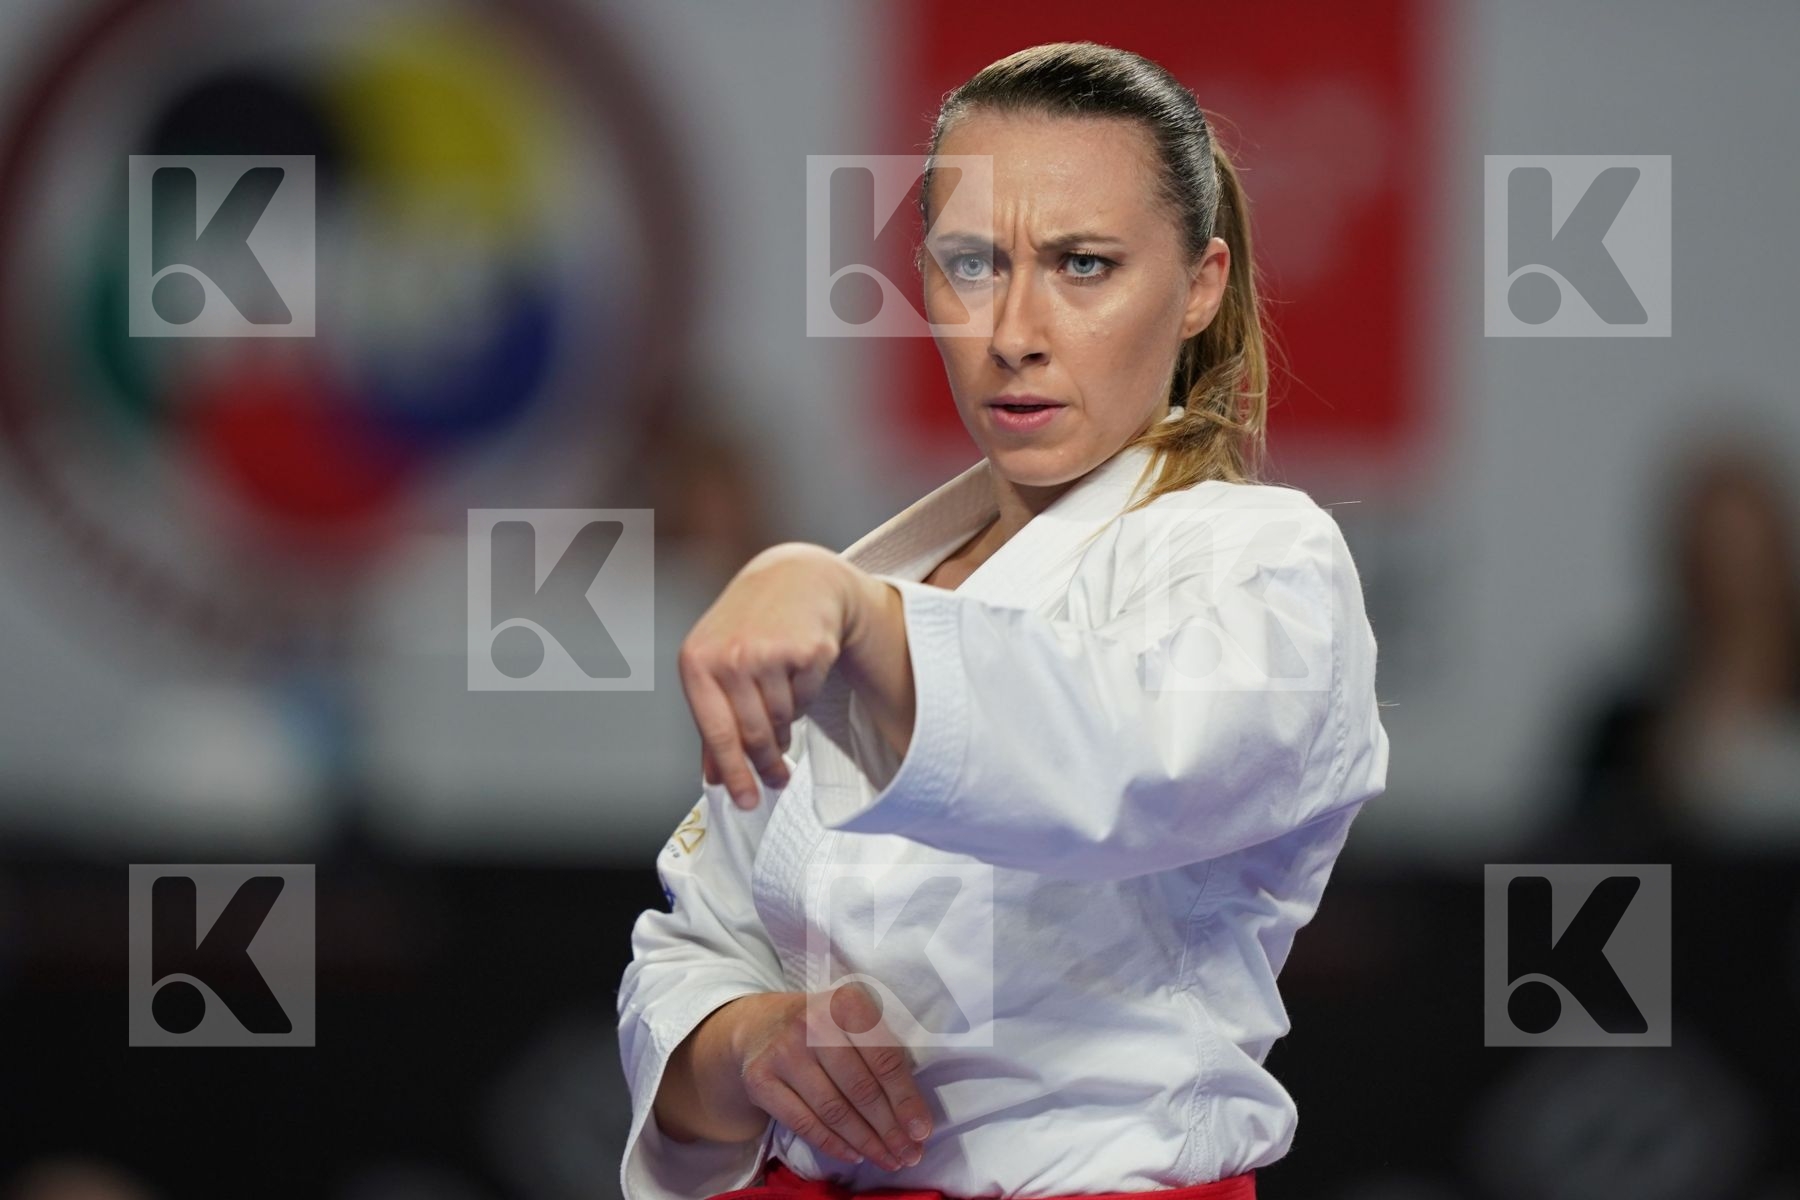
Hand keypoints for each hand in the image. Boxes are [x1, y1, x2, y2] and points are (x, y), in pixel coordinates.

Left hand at [679, 544, 870, 809]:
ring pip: (784, 720)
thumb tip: (714, 778)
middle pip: (755, 735)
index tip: (745, 802)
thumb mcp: (715, 667)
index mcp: (696, 663)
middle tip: (778, 779)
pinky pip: (807, 699)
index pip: (717, 733)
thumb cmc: (747, 628)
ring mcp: (771, 650)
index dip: (734, 773)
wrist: (793, 578)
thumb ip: (713, 722)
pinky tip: (797, 671)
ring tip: (781, 699)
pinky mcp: (808, 648)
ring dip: (785, 723)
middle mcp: (731, 656)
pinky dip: (804, 696)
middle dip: (767, 764)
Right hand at [725, 985, 933, 1169]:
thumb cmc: (823, 1026)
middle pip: (860, 1089)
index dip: (905, 1100)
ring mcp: (783, 1053)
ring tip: (888, 1159)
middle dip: (889, 1129)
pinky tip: (855, 1154)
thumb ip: (882, 1054)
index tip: (921, 1131)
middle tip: (909, 1155)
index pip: (884, 1059)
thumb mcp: (853, 1021)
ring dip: (866, 1142)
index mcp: (846, 1004)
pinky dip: (833, 1144)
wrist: (759, 1025)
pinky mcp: (760, 1081)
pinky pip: (804, 1123)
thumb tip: (913, 1116)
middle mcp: (812, 1025)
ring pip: (834, 1111)